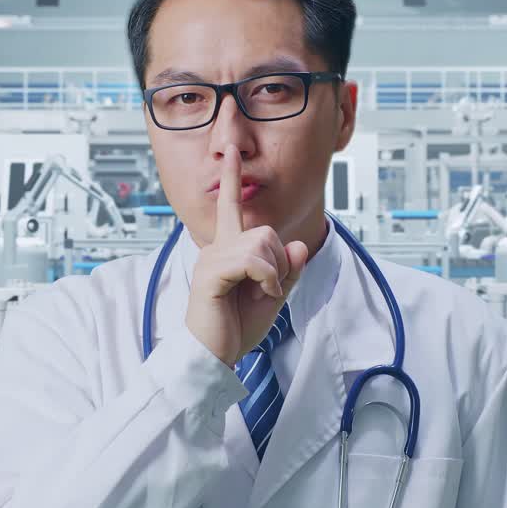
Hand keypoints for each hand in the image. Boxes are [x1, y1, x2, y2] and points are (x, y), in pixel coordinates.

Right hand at [185, 144, 309, 366]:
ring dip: (273, 273)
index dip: (232, 178)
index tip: (230, 151)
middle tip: (267, 290)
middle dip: (279, 262)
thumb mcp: (274, 296)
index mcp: (229, 250)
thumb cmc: (237, 328)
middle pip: (265, 231)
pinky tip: (261, 294)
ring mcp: (211, 259)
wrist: (215, 356)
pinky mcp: (210, 274)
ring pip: (261, 243)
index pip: (231, 207)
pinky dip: (267, 278)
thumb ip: (287, 270)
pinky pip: (251, 261)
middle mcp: (216, 248)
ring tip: (261, 294)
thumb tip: (296, 244)